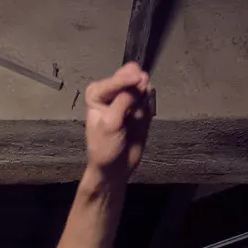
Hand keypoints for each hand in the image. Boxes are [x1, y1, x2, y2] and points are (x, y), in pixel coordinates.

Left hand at [84, 62, 152, 178]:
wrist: (114, 169)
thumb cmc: (105, 148)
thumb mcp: (110, 123)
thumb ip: (124, 100)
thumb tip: (141, 81)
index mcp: (97, 93)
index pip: (115, 80)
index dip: (127, 79)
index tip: (139, 78)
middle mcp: (112, 92)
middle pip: (130, 78)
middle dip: (137, 88)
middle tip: (142, 94)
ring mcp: (127, 98)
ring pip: (142, 88)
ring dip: (143, 100)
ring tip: (135, 118)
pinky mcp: (140, 107)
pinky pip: (149, 100)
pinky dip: (148, 107)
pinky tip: (140, 121)